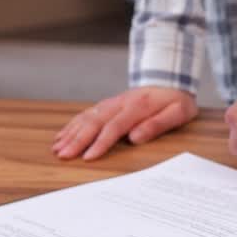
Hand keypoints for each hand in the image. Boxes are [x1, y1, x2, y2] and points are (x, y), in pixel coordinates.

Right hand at [53, 87, 197, 160]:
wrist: (171, 79)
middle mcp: (120, 103)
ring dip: (71, 133)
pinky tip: (62, 135)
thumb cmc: (176, 100)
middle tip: (64, 155)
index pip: (115, 127)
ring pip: (87, 117)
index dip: (100, 143)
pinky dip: (73, 124)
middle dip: (77, 140)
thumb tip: (135, 138)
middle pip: (95, 122)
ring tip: (57, 148)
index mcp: (137, 106)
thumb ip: (158, 124)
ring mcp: (112, 103)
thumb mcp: (178, 112)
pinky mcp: (108, 104)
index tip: (88, 157)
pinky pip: (87, 114)